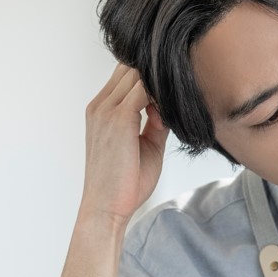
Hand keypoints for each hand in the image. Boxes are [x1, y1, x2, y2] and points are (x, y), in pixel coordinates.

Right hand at [79, 63, 168, 227]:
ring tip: (174, 110)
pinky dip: (161, 95)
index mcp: (101, 110)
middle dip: (156, 78)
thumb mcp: (146, 145)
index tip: (171, 98)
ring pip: (138, 74)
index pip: (126, 75)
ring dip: (160, 86)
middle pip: (131, 68)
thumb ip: (156, 122)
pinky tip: (171, 114)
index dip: (151, 80)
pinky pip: (144, 89)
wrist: (106, 208)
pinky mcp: (118, 118)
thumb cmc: (124, 183)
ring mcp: (106, 109)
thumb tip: (171, 108)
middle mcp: (100, 105)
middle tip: (177, 99)